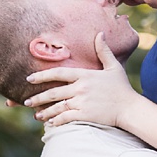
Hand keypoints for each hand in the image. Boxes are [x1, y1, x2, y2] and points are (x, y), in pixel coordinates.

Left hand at [24, 34, 138, 127]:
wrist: (130, 108)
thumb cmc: (122, 88)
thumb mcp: (114, 67)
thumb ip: (104, 51)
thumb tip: (100, 33)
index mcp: (85, 75)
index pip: (59, 74)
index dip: (42, 75)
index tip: (29, 79)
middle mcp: (81, 88)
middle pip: (53, 92)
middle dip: (37, 97)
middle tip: (26, 101)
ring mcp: (82, 102)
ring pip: (57, 107)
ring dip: (44, 112)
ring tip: (36, 114)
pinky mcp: (85, 115)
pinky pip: (65, 118)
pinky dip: (56, 121)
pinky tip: (49, 123)